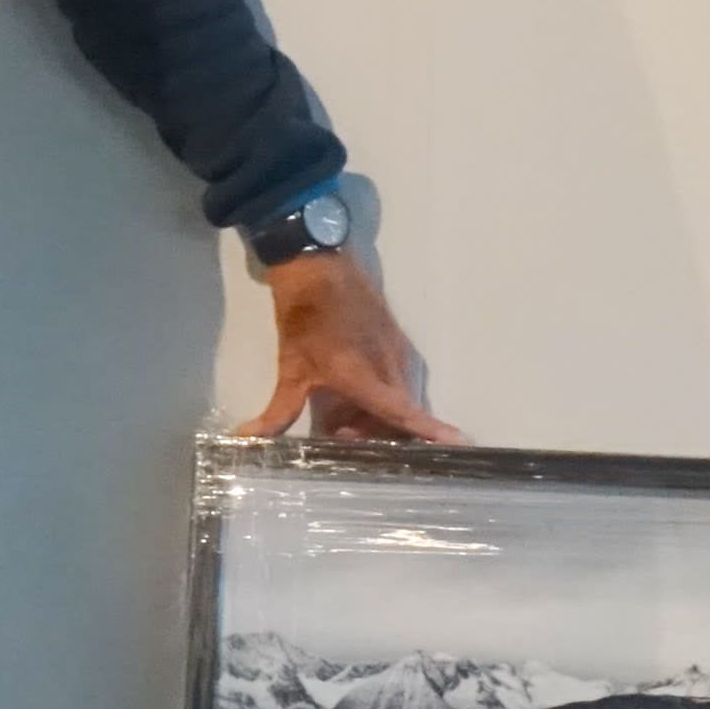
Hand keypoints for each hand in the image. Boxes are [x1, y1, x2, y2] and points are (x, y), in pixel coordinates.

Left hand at [236, 248, 464, 444]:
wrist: (317, 264)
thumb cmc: (304, 317)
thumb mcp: (289, 369)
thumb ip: (278, 412)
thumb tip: (247, 438)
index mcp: (365, 376)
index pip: (404, 413)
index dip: (432, 431)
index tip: (461, 444)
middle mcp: (390, 366)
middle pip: (397, 416)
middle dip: (376, 435)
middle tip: (340, 440)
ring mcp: (396, 352)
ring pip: (395, 398)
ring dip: (373, 415)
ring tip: (338, 420)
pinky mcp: (395, 341)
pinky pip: (394, 380)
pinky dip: (377, 396)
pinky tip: (349, 398)